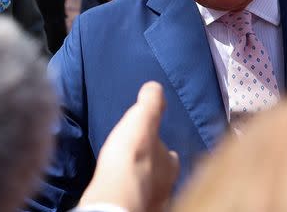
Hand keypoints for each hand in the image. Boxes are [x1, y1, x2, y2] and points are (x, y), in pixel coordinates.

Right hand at [79, 82, 178, 211]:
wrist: (116, 193)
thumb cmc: (133, 154)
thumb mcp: (143, 117)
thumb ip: (151, 102)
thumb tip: (155, 86)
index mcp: (169, 164)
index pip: (170, 156)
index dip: (162, 149)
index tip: (156, 144)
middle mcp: (166, 186)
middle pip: (161, 175)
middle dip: (153, 169)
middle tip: (140, 162)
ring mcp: (151, 203)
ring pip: (150, 191)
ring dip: (141, 184)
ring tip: (128, 178)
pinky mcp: (134, 211)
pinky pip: (136, 203)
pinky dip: (130, 197)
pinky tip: (120, 193)